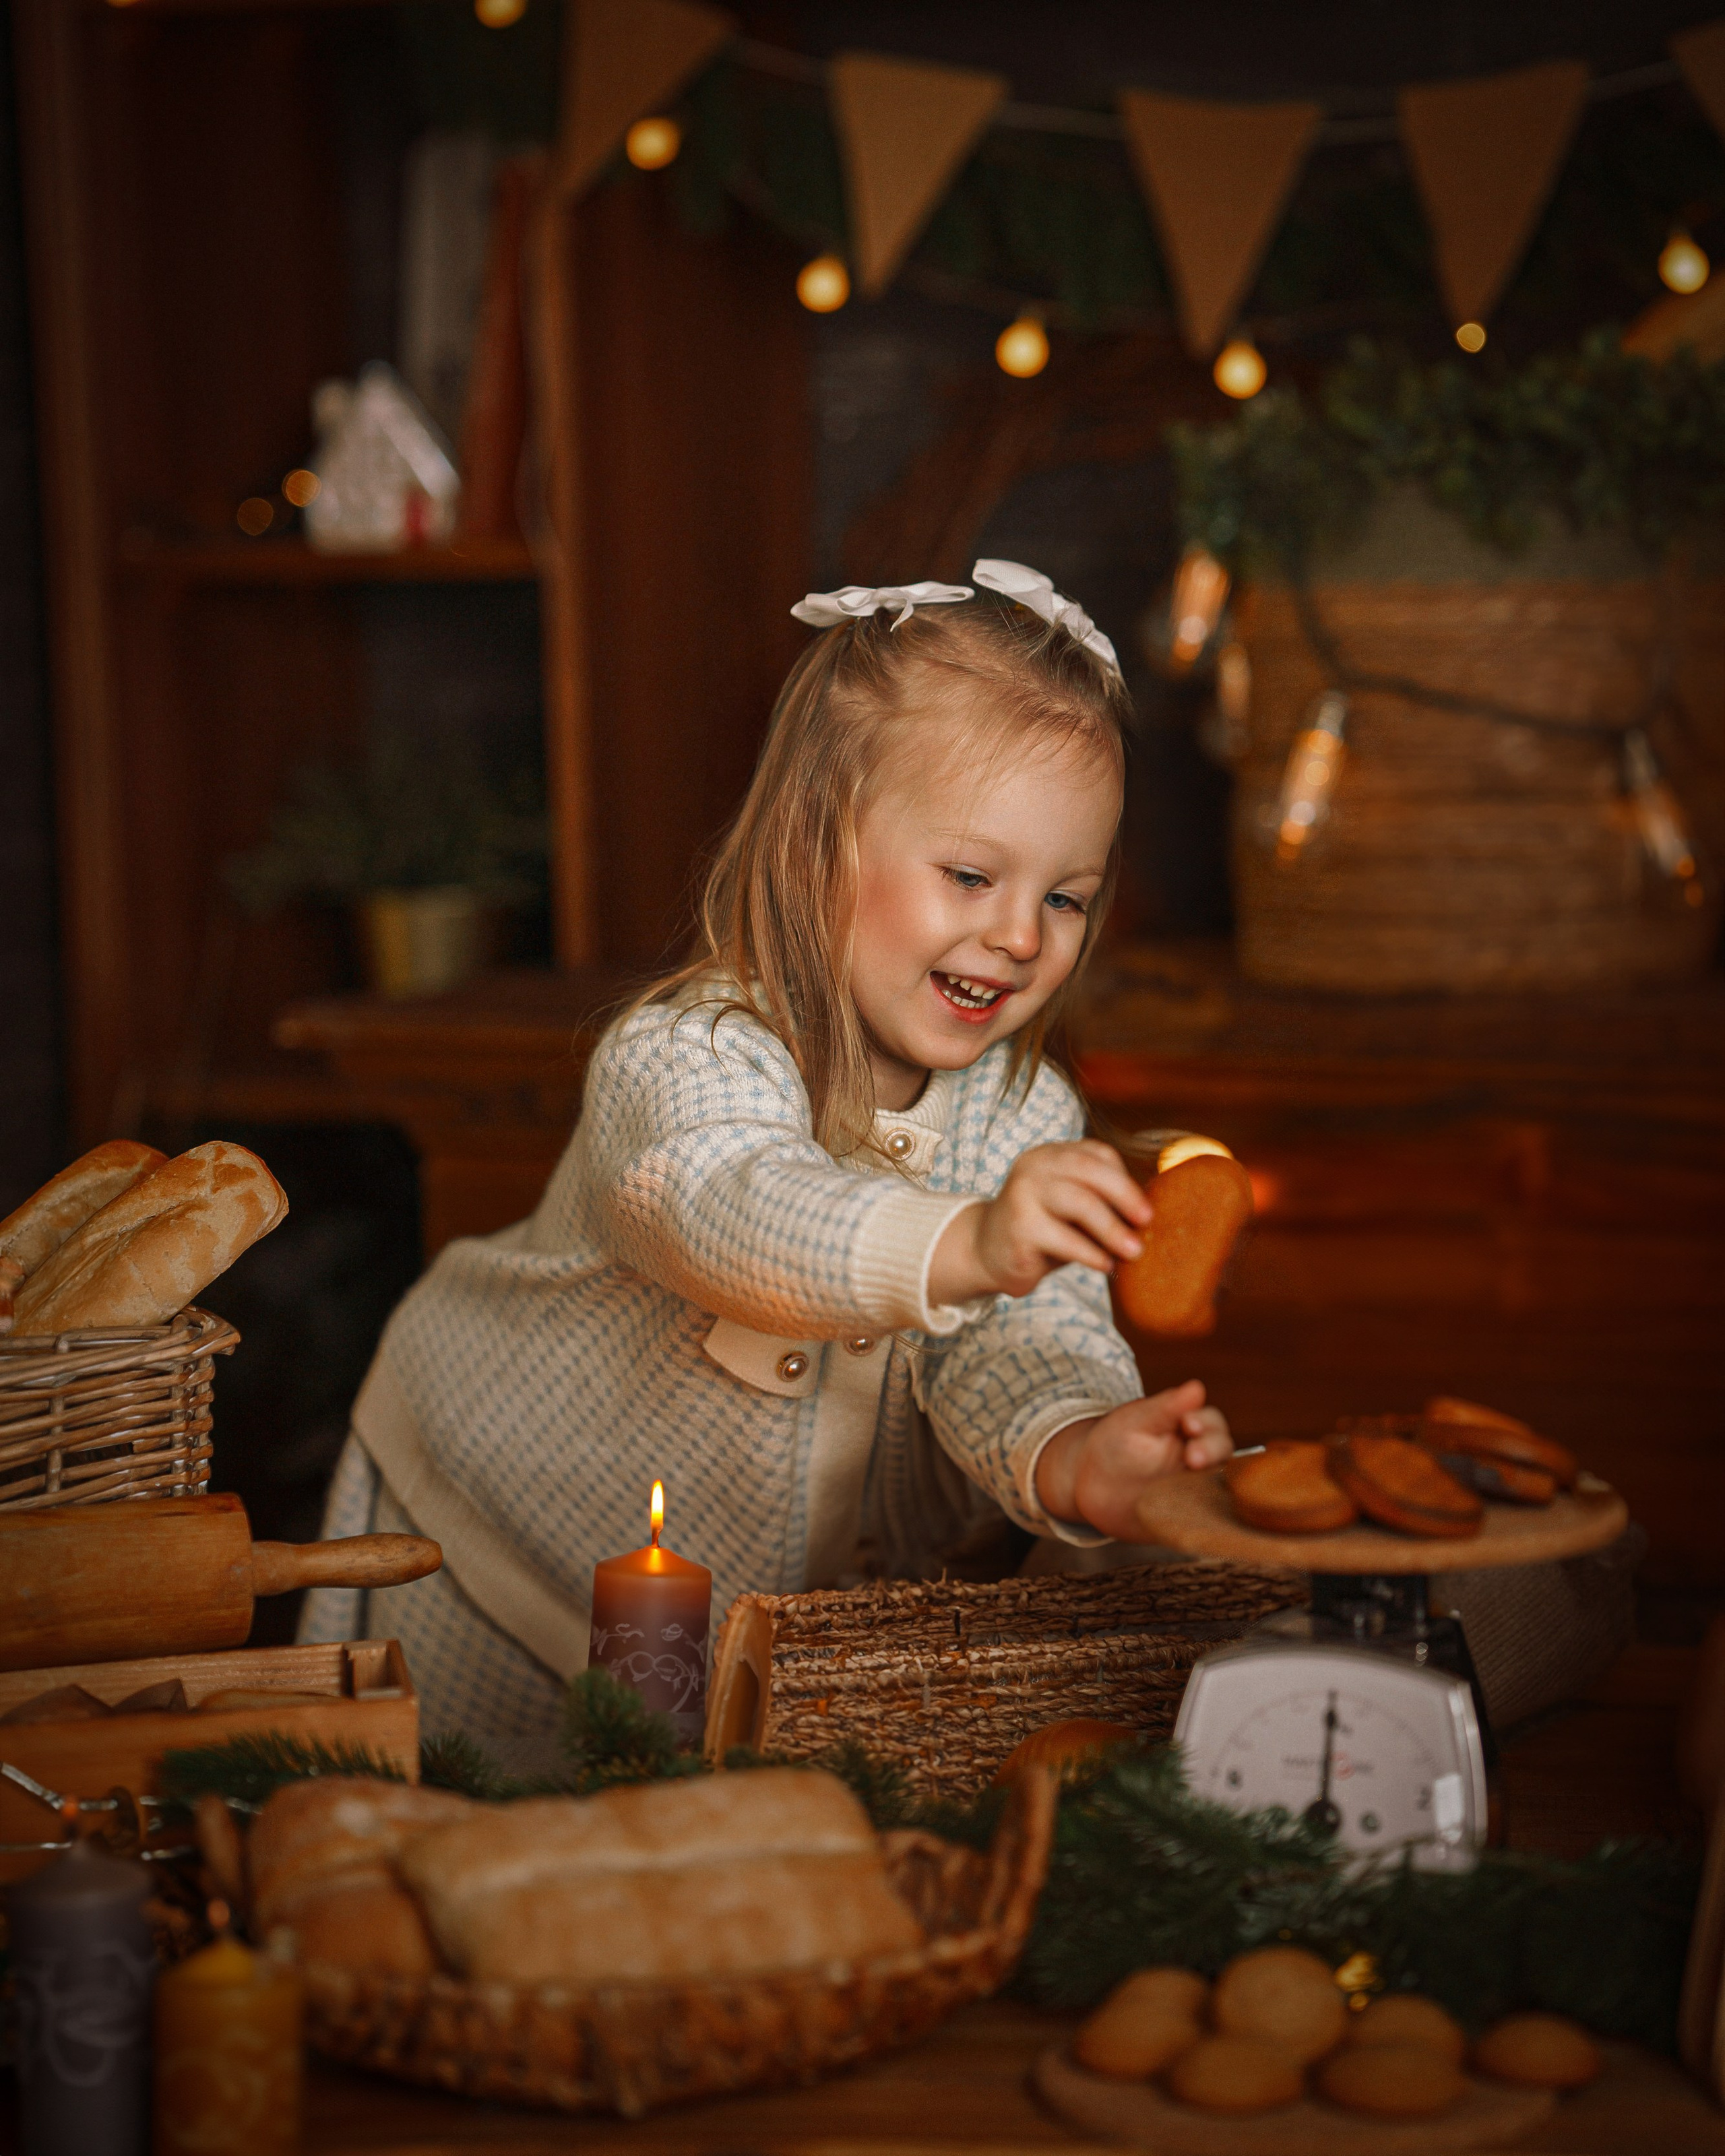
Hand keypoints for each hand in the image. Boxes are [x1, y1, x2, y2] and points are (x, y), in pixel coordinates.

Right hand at [928, 1140, 1150, 1305]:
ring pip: (1078, 1202)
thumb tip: (1151, 1214)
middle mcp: (1033, 1167)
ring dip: (1112, 1229)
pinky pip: (1063, 1239)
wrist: (985, 1252)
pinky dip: (1090, 1253)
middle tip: (1147, 1222)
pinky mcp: (1018, 1228)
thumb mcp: (1071, 1209)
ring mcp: (1021, 1194)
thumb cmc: (1042, 1229)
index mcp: (1049, 1155)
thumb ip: (1101, 1201)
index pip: (1096, 1155)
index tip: (1147, 1210)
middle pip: (1089, 1171)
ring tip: (1134, 1252)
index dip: (1125, 1180)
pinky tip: (1105, 1266)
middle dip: (1125, 1196)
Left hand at [1032, 1380, 1232, 1537]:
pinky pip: (1207, 1517)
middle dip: (1212, 1451)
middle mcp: (1200, 1458)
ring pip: (1221, 1485)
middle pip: (1222, 1452)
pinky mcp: (1189, 1516)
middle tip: (1193, 1458)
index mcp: (1189, 1429)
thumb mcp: (1136, 1422)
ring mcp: (1197, 1488)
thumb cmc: (1115, 1444)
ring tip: (1196, 1482)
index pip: (1211, 1422)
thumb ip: (1166, 1407)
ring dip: (1216, 1483)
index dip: (1206, 1423)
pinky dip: (1210, 1517)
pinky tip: (1201, 1517)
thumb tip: (1197, 1387)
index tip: (1189, 1424)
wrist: (1089, 1485)